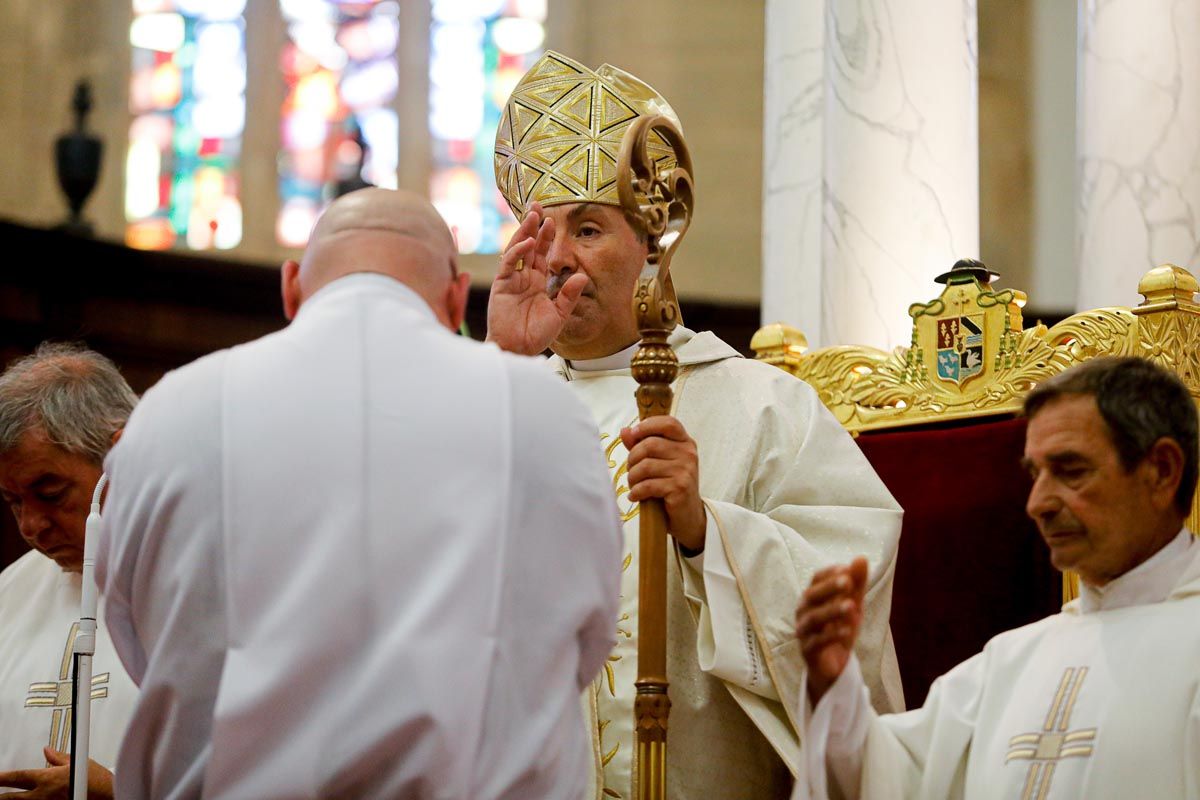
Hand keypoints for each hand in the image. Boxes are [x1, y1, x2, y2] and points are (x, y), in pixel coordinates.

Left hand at [0, 748, 112, 798]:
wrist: (109, 795)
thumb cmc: (96, 780)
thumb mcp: (77, 762)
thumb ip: (58, 757)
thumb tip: (47, 751)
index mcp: (48, 778)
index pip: (18, 777)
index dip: (3, 777)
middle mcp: (44, 795)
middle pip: (13, 797)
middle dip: (2, 795)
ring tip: (6, 798)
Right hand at [486, 201, 587, 354]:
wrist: (518, 350)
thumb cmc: (537, 335)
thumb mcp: (560, 315)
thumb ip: (569, 296)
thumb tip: (582, 276)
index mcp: (540, 282)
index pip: (544, 254)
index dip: (548, 238)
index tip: (554, 220)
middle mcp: (525, 277)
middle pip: (530, 246)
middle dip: (535, 226)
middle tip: (540, 205)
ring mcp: (512, 279)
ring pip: (518, 249)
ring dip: (525, 231)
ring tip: (533, 214)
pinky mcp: (502, 285)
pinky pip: (509, 264)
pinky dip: (518, 251)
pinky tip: (528, 241)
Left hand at [621, 416, 705, 551]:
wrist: (688, 516)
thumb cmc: (671, 486)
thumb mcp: (659, 463)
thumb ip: (642, 445)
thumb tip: (624, 431)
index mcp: (685, 443)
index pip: (668, 423)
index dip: (647, 425)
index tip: (633, 435)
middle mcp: (688, 454)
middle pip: (650, 444)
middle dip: (632, 458)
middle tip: (631, 471)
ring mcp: (686, 471)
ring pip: (646, 466)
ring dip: (632, 477)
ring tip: (633, 485)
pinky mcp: (680, 488)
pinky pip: (648, 485)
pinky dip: (636, 492)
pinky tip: (635, 496)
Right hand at [795, 557, 868, 703]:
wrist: (833, 665)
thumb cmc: (839, 629)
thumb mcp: (853, 605)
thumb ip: (857, 584)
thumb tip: (861, 558)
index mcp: (813, 596)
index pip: (816, 578)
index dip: (830, 573)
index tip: (847, 569)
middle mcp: (803, 611)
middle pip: (811, 595)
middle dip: (829, 588)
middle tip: (848, 581)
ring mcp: (803, 631)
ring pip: (813, 618)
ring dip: (832, 610)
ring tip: (851, 606)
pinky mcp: (807, 651)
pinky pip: (817, 642)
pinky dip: (831, 635)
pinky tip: (847, 630)